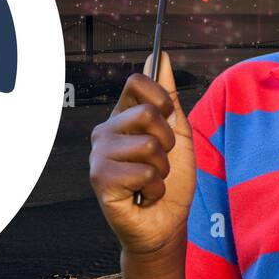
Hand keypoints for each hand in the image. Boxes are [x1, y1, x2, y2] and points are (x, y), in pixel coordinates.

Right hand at [89, 50, 195, 256]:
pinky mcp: (100, 179)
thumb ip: (168, 96)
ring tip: (152, 181)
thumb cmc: (171, 181)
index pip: (137, 81)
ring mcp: (99, 154)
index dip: (160, 97)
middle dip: (168, 142)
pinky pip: (143, 172)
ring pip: (149, 145)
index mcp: (123, 116)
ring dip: (163, 169)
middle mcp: (106, 130)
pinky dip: (155, 188)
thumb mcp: (178, 134)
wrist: (166, 224)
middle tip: (161, 161)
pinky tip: (143, 195)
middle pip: (148, 112)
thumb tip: (158, 54)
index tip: (168, 118)